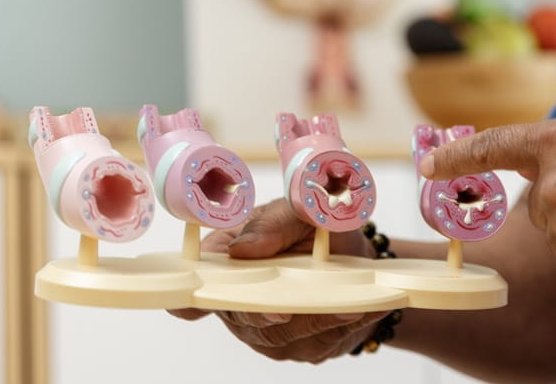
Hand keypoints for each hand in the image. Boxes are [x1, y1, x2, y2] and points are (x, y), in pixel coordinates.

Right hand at [168, 199, 384, 362]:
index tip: (215, 299)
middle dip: (266, 313)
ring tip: (347, 304)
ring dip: (315, 320)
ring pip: (281, 335)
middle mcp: (239, 299)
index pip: (194, 290)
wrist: (353, 250)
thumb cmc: (311, 225)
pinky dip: (340, 326)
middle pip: (241, 317)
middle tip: (286, 309)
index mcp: (225, 260)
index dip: (192, 301)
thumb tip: (242, 249)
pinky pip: (315, 342)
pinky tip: (363, 308)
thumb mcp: (296, 211)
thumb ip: (272, 225)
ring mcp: (266, 327)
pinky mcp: (298, 344)